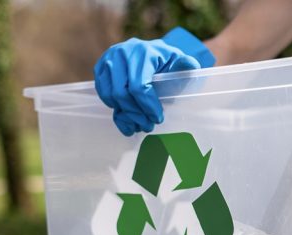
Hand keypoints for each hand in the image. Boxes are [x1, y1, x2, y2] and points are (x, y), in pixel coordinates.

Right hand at [94, 27, 214, 135]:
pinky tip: (128, 114)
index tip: (157, 118)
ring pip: (111, 95)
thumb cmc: (168, 62)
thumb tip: (191, 66)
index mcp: (143, 52)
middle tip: (148, 125)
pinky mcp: (100, 68)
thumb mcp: (180, 63)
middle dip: (136, 113)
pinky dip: (115, 107)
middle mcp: (122, 53)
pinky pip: (103, 93)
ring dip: (125, 113)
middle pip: (122, 93)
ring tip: (139, 123)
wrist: (152, 54)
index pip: (139, 86)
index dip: (148, 106)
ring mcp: (108, 60)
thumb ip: (186, 66)